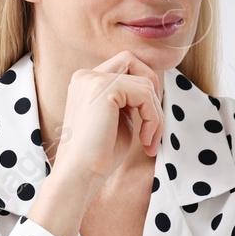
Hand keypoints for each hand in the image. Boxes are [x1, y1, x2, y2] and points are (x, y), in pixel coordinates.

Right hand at [52, 51, 163, 184]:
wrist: (78, 175)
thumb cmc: (99, 156)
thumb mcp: (119, 120)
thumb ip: (131, 102)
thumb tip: (153, 90)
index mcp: (87, 82)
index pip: (125, 65)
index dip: (143, 88)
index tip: (149, 120)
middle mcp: (86, 76)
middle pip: (132, 61)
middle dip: (151, 89)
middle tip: (153, 123)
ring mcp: (93, 80)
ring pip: (145, 83)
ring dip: (156, 115)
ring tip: (148, 141)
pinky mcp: (104, 89)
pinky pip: (145, 95)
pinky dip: (153, 119)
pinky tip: (145, 141)